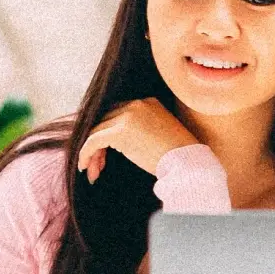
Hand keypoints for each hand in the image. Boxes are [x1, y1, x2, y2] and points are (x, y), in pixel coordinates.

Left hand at [77, 98, 199, 182]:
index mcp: (149, 102)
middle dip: (97, 144)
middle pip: (105, 121)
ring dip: (91, 152)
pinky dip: (85, 154)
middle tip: (96, 165)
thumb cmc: (179, 155)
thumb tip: (124, 141)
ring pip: (97, 131)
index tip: (105, 153)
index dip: (107, 133)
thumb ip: (143, 129)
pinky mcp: (119, 132)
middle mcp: (137, 104)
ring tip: (92, 171)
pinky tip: (85, 168)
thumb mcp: (161, 134)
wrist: (189, 163)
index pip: (118, 113)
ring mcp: (128, 116)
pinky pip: (93, 141)